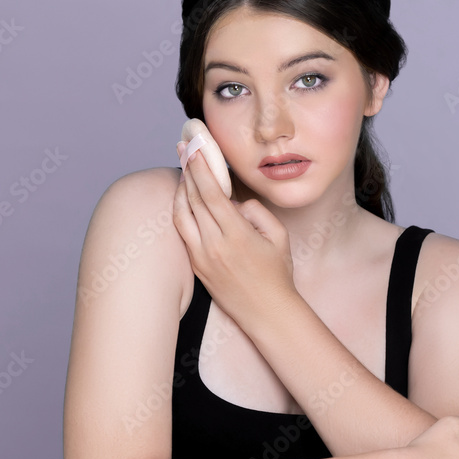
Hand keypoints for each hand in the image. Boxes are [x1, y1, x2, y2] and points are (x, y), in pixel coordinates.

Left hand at [172, 142, 296, 324]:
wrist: (266, 312)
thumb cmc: (277, 274)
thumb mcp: (278, 236)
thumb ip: (256, 211)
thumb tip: (235, 202)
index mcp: (237, 235)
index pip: (211, 193)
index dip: (201, 167)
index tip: (195, 146)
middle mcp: (214, 245)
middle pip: (193, 199)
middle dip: (188, 169)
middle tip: (183, 146)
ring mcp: (201, 257)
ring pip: (181, 215)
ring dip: (180, 189)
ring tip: (183, 169)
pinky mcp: (196, 266)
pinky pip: (182, 231)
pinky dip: (180, 210)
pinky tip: (184, 198)